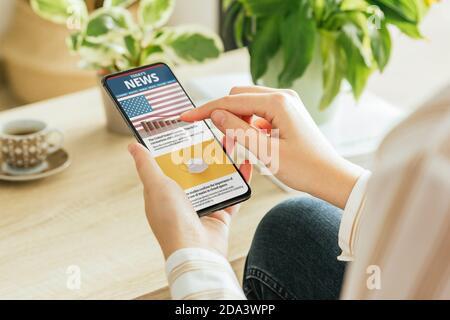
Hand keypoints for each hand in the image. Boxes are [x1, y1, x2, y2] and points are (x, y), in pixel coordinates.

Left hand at [128, 140, 251, 259]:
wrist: (196, 250)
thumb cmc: (171, 221)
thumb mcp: (156, 186)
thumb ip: (146, 165)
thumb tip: (132, 146)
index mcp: (164, 192)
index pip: (171, 163)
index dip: (178, 146)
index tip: (187, 128)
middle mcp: (184, 199)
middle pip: (196, 168)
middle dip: (205, 151)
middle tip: (213, 132)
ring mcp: (203, 206)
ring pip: (216, 177)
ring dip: (224, 161)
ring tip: (230, 142)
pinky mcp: (221, 213)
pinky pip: (234, 192)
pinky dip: (241, 179)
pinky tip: (246, 164)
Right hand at [181, 86, 362, 208]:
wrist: (331, 178)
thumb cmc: (305, 169)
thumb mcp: (265, 152)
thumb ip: (237, 130)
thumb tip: (215, 114)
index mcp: (278, 103)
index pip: (232, 101)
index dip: (206, 109)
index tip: (187, 117)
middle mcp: (283, 97)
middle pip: (238, 97)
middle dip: (224, 114)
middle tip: (219, 140)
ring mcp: (286, 104)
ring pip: (248, 104)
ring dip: (237, 121)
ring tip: (239, 145)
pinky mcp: (287, 113)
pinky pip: (259, 113)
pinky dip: (249, 125)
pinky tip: (254, 142)